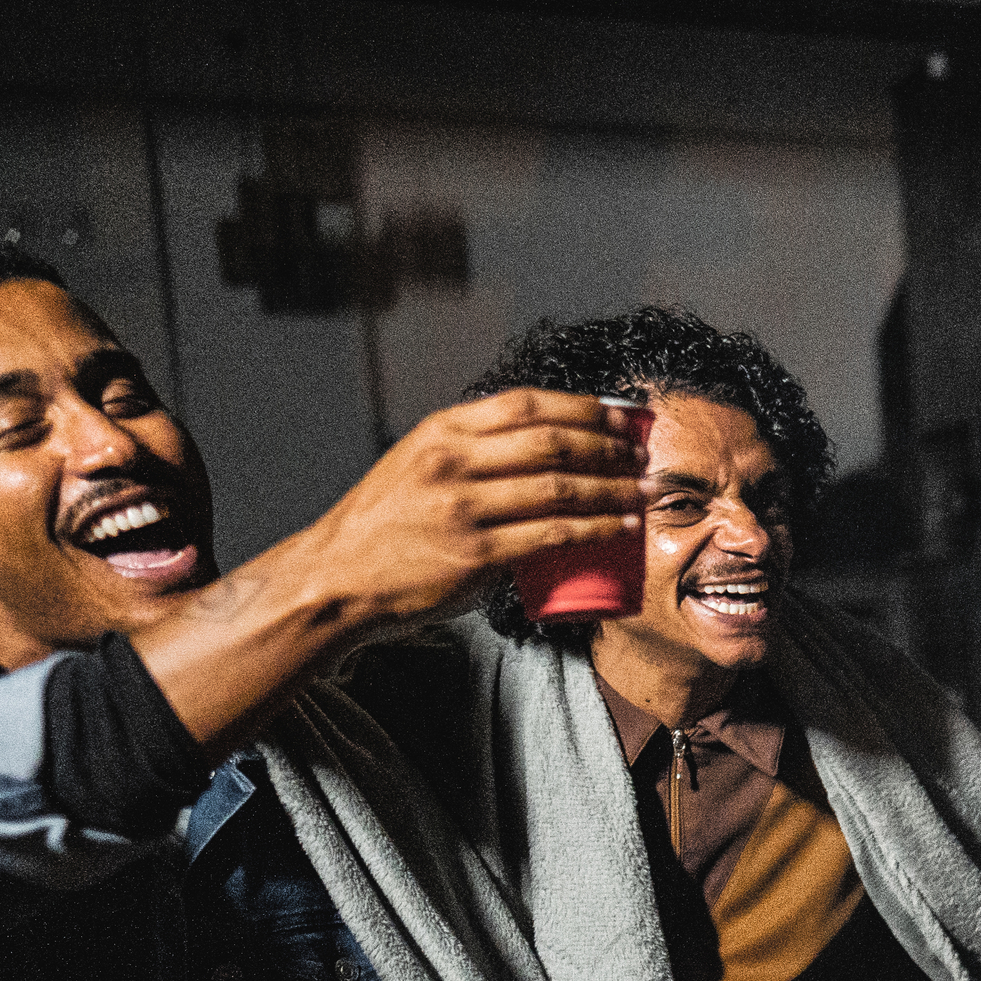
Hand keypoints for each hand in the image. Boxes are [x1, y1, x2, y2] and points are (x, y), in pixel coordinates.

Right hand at [266, 389, 647, 625]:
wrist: (337, 576)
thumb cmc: (385, 524)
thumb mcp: (418, 464)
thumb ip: (469, 452)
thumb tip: (537, 450)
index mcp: (442, 431)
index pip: (527, 404)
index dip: (584, 408)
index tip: (621, 417)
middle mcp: (452, 461)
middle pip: (552, 441)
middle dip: (609, 446)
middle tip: (641, 456)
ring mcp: (463, 508)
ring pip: (560, 488)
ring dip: (613, 488)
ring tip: (643, 491)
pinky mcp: (475, 554)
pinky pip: (553, 535)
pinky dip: (595, 528)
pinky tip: (620, 526)